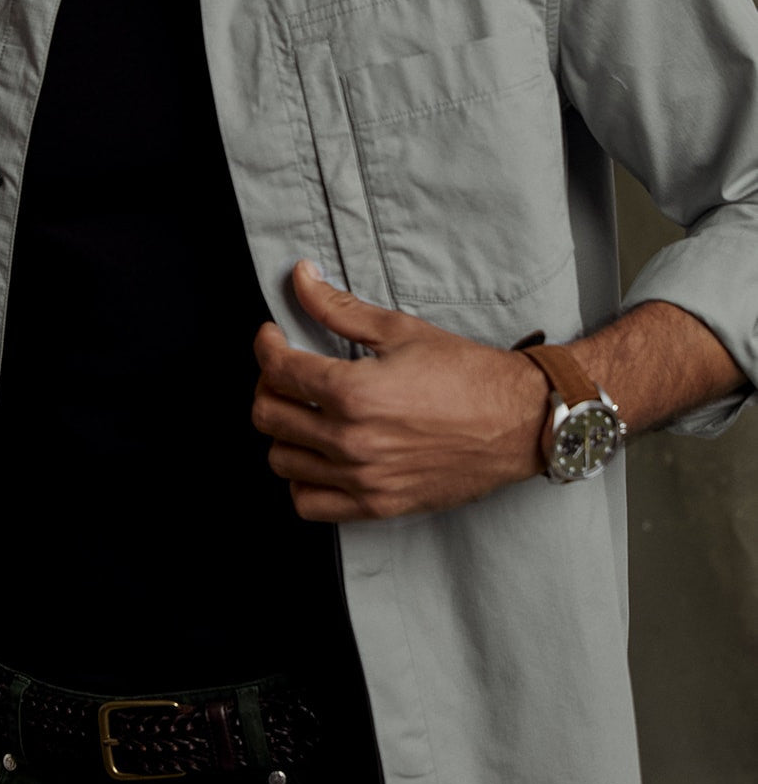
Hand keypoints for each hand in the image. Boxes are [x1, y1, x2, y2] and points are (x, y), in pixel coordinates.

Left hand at [252, 261, 547, 520]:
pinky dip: (302, 479)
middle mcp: (352, 441)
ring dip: (283, 431)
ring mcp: (362, 479)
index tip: (274, 337)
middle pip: (268, 415)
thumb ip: (339, 308)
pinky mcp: (377, 506)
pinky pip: (308, 503)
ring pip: (281, 459)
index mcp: (354, 392)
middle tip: (288, 371)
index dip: (266, 345)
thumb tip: (300, 277)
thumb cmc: (465, 373)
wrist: (517, 421)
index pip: (277, 369)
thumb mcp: (399, 330)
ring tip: (304, 411)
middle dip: (269, 385)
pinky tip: (318, 454)